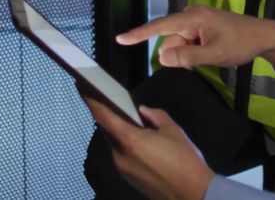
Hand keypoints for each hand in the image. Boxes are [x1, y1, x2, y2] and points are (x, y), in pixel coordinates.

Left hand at [79, 84, 213, 199]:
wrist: (192, 195)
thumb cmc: (184, 161)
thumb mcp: (172, 130)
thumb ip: (154, 116)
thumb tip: (142, 112)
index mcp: (129, 140)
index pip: (102, 115)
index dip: (90, 99)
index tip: (81, 86)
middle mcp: (119, 156)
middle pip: (108, 130)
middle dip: (111, 117)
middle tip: (118, 104)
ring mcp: (122, 169)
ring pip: (115, 144)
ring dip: (121, 132)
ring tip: (135, 124)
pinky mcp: (128, 178)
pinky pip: (122, 156)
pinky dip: (127, 146)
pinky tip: (142, 144)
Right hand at [117, 5, 274, 69]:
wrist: (262, 36)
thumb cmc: (241, 43)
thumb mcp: (215, 54)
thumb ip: (188, 57)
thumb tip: (162, 58)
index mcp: (192, 17)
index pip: (160, 26)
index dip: (139, 34)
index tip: (120, 39)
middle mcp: (190, 15)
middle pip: (169, 40)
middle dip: (178, 54)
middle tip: (205, 57)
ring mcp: (195, 21)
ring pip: (177, 44)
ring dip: (187, 54)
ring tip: (211, 54)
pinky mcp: (199, 28)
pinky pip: (186, 43)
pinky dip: (192, 52)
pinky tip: (209, 53)